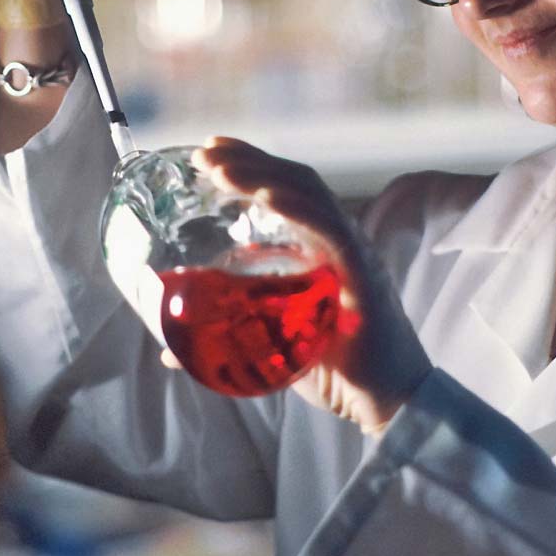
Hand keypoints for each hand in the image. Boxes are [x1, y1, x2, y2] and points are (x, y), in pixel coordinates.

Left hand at [162, 137, 432, 434]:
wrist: (385, 404)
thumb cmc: (336, 374)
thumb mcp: (271, 347)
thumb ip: (228, 339)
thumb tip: (170, 350)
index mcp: (319, 250)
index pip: (286, 190)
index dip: (250, 164)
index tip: (210, 151)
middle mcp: (338, 242)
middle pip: (295, 182)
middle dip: (249, 160)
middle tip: (205, 151)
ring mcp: (352, 254)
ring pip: (310, 195)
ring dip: (264, 175)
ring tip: (221, 167)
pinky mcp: (363, 276)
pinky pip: (332, 232)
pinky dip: (300, 209)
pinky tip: (268, 195)